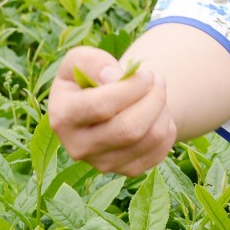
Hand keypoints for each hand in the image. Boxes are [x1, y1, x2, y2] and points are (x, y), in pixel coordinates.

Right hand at [47, 47, 175, 174]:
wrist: (102, 104)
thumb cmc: (90, 76)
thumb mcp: (81, 59)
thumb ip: (93, 62)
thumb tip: (114, 77)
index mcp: (62, 118)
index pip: (101, 106)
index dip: (131, 87)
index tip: (146, 73)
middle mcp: (78, 147)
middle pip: (128, 129)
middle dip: (154, 98)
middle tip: (158, 80)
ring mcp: (103, 163)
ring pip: (149, 139)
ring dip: (163, 109)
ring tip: (159, 92)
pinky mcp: (127, 170)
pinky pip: (160, 150)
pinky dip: (167, 126)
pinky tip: (157, 113)